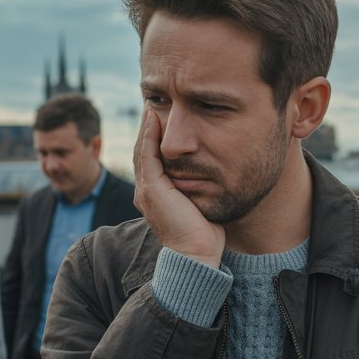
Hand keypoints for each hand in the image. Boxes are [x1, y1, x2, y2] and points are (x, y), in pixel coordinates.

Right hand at [133, 108, 224, 268]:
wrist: (197, 254)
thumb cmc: (205, 233)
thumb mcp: (201, 203)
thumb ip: (200, 187)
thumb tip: (215, 173)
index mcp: (156, 195)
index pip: (151, 159)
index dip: (155, 138)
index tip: (163, 117)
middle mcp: (146, 191)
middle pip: (143, 151)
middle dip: (148, 128)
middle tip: (155, 103)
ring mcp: (145, 190)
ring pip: (142, 150)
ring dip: (147, 126)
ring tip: (152, 105)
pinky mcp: (151, 189)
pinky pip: (147, 155)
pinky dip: (149, 135)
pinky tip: (153, 118)